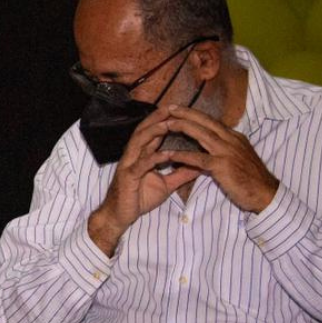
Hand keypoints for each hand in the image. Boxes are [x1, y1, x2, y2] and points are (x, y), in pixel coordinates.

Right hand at [89, 104, 200, 254]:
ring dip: (154, 131)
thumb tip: (200, 166)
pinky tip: (167, 154)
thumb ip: (181, 174)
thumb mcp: (166, 184)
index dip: (164, 119)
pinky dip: (155, 158)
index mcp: (142, 155)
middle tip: (173, 107)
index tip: (180, 110)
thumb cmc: (140, 198)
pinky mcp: (128, 176)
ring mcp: (129, 164)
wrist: (121, 215)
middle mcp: (134, 156)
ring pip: (140, 142)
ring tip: (169, 123)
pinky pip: (142, 164)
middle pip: (144, 130)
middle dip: (158, 118)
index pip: (153, 132)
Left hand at [162, 106, 278, 212]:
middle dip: (186, 113)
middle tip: (168, 107)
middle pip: (205, 122)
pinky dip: (183, 156)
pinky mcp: (223, 166)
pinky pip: (199, 159)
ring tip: (165, 124)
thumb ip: (224, 147)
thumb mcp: (237, 156)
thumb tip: (208, 142)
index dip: (194, 114)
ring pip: (202, 134)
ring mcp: (227, 152)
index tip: (178, 108)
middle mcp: (231, 140)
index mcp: (234, 137)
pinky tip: (169, 155)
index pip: (211, 121)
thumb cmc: (250, 177)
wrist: (265, 193)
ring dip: (183, 127)